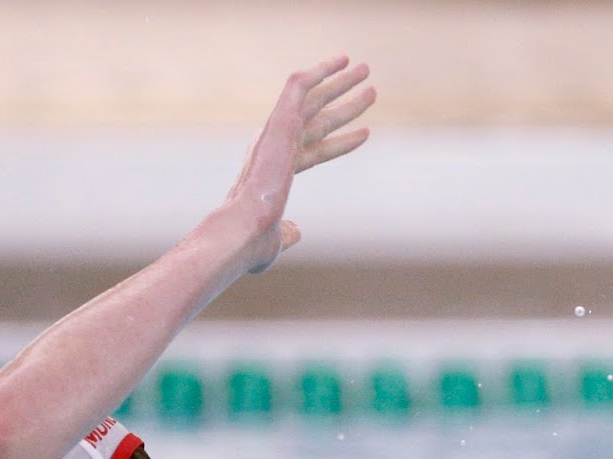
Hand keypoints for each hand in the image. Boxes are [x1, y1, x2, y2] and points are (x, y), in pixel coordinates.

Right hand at [224, 56, 375, 273]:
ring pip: (314, 100)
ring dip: (340, 83)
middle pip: (319, 119)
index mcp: (276, 171)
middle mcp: (276, 147)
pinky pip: (298, 88)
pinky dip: (318, 73)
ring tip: (367, 70)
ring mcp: (277, 134)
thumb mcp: (277, 240)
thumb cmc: (253, 243)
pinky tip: (340, 62)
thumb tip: (295, 232)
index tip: (366, 134)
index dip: (342, 142)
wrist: (241, 230)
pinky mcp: (278, 124)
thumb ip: (288, 233)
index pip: (317, 150)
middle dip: (344, 102)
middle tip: (370, 89)